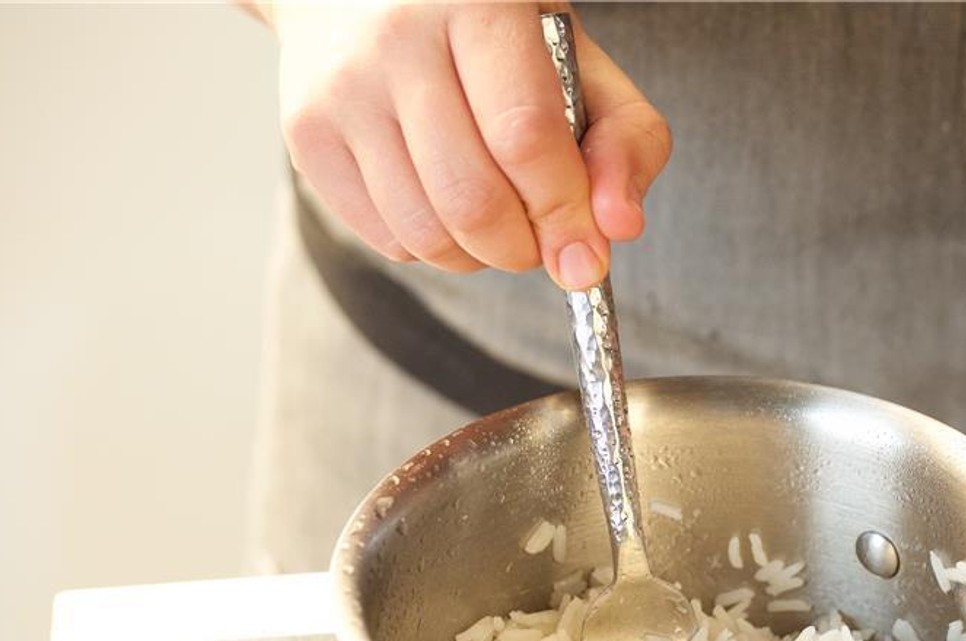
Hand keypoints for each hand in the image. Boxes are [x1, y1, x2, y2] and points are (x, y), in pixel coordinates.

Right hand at [264, 2, 670, 288]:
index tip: (586, 250)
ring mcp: (343, 88)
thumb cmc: (494, 34)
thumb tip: (619, 227)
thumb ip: (625, 139)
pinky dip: (433, 248)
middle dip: (524, 248)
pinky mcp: (306, 132)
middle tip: (541, 240)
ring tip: (497, 221)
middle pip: (473, 200)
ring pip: (426, 233)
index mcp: (478, 2)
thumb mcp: (578, 62)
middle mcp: (398, 38)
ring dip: (479, 257)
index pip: (525, 138)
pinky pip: (388, 239)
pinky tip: (446, 206)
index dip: (563, 212)